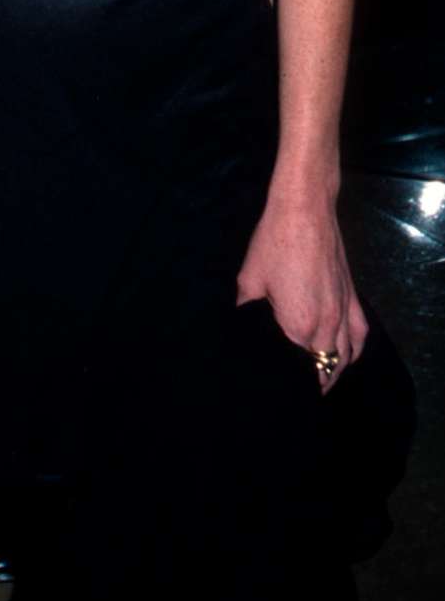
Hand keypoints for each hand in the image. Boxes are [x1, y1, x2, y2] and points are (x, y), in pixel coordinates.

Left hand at [236, 194, 367, 391]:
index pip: (298, 369)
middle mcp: (328, 325)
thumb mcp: (250, 279)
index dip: (289, 381)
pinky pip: (358, 338)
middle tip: (293, 390)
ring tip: (316, 382)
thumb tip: (242, 328)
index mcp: (299, 326)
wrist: (305, 210)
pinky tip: (343, 358)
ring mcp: (345, 313)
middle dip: (311, 383)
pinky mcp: (353, 299)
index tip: (277, 389)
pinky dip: (351, 354)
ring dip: (332, 373)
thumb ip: (247, 311)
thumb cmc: (273, 242)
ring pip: (345, 359)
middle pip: (324, 370)